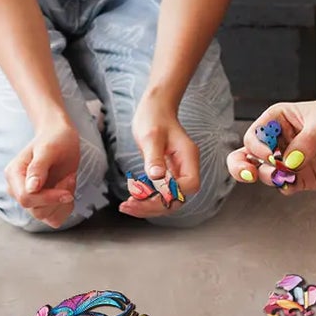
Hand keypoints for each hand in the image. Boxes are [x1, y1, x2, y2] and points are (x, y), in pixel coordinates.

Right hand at [6, 122, 82, 228]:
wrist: (62, 138)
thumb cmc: (55, 139)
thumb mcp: (48, 149)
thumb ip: (38, 168)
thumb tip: (31, 188)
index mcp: (13, 175)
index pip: (25, 198)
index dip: (47, 198)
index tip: (67, 192)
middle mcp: (18, 189)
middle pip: (36, 210)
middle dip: (58, 197)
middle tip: (69, 177)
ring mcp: (30, 199)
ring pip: (46, 217)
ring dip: (63, 202)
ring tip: (67, 180)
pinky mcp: (42, 205)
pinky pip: (54, 219)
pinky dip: (66, 208)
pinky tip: (68, 191)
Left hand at [121, 97, 199, 217]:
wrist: (154, 108)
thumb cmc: (154, 117)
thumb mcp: (151, 136)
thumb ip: (154, 157)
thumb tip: (156, 177)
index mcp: (188, 157)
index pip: (189, 185)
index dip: (170, 194)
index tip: (147, 194)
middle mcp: (186, 167)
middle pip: (178, 198)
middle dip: (154, 205)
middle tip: (130, 205)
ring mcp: (177, 172)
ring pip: (168, 199)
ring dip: (148, 206)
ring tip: (126, 206)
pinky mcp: (167, 174)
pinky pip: (160, 193)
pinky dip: (146, 199)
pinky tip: (131, 200)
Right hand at [227, 96, 315, 193]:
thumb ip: (305, 142)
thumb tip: (288, 162)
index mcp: (280, 119)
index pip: (256, 133)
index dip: (258, 145)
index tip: (271, 153)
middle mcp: (282, 140)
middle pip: (250, 153)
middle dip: (242, 165)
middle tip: (248, 174)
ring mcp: (292, 160)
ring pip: (266, 172)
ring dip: (269, 177)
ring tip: (284, 176)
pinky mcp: (306, 178)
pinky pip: (287, 186)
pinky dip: (284, 188)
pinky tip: (291, 185)